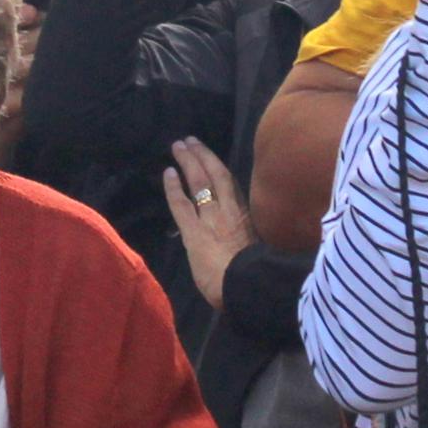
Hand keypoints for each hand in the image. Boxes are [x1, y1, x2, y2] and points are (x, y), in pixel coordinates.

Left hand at [160, 138, 252, 308]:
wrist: (247, 287)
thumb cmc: (258, 277)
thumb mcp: (259, 253)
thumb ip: (248, 242)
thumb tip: (244, 243)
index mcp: (247, 217)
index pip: (232, 187)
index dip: (219, 169)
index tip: (211, 157)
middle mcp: (230, 211)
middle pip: (216, 176)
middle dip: (203, 156)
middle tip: (191, 140)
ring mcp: (211, 218)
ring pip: (200, 182)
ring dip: (189, 162)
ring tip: (179, 145)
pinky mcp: (194, 230)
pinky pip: (181, 203)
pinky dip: (174, 187)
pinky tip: (168, 172)